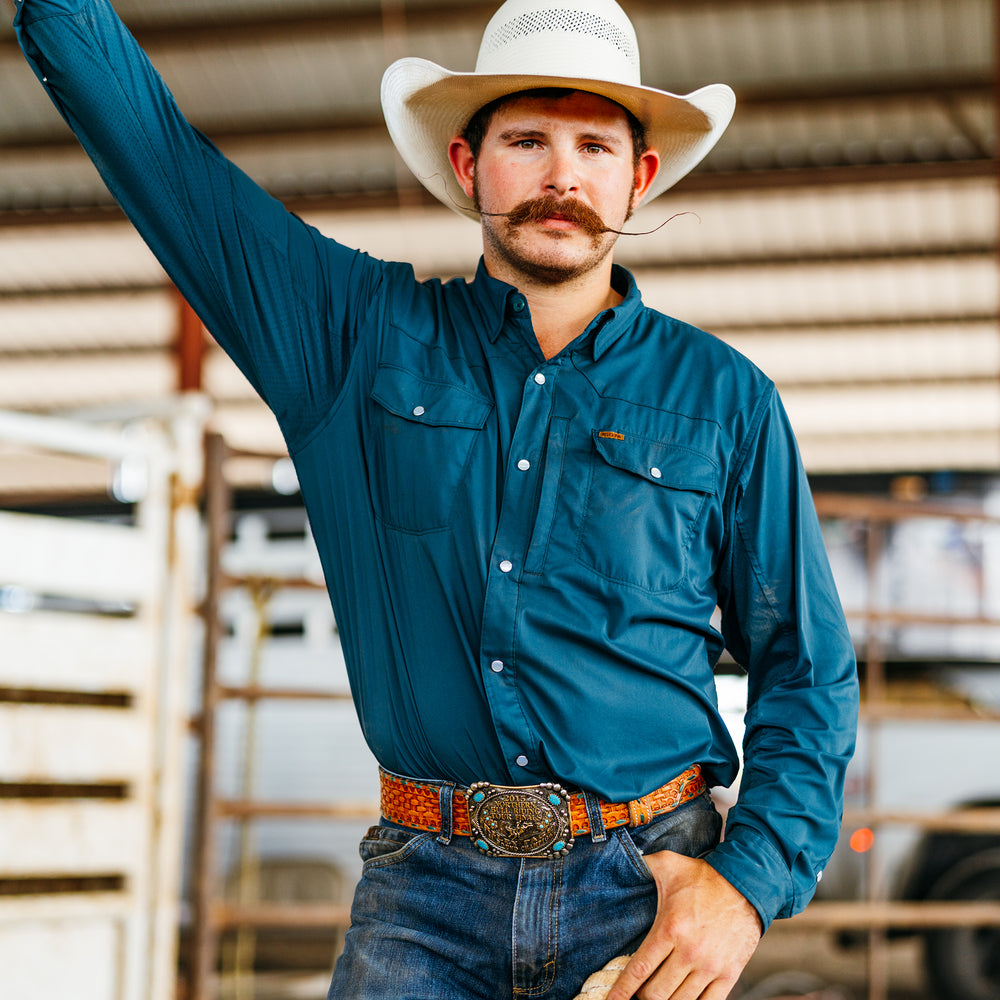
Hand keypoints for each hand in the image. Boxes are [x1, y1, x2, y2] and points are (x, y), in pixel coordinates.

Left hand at [605, 851, 761, 999]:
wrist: (746, 883)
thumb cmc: (703, 876)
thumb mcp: (668, 864)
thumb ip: (642, 865)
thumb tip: (621, 862)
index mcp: (670, 928)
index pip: (639, 969)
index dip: (623, 990)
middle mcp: (690, 952)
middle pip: (656, 994)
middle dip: (642, 996)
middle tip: (638, 991)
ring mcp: (711, 967)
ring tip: (658, 993)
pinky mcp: (729, 975)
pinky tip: (682, 998)